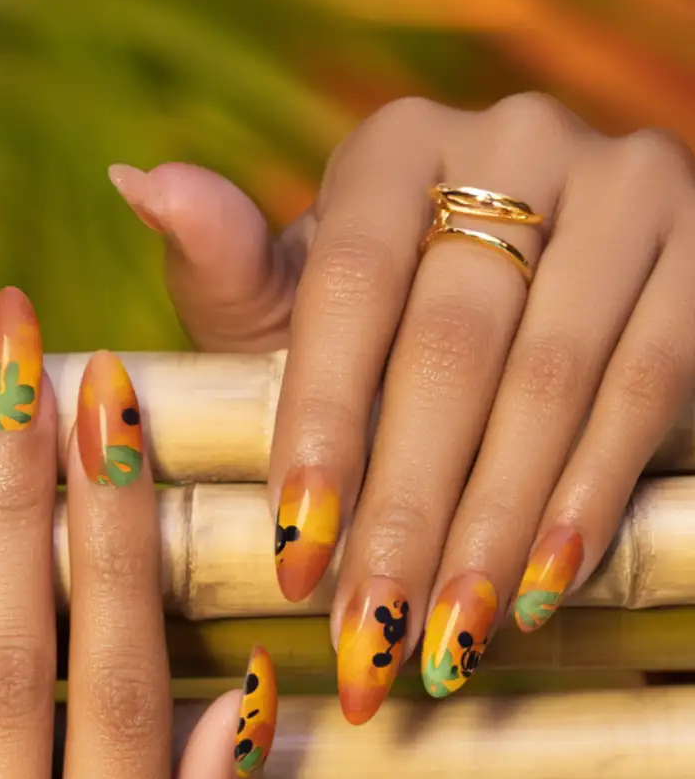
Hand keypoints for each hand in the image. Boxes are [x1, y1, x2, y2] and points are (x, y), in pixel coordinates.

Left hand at [111, 94, 694, 720]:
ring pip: (551, 380)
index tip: (295, 559)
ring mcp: (624, 184)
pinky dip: (589, 498)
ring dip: (493, 528)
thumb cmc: (392, 313)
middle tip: (366, 639)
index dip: (321, 429)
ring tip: (443, 642)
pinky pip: (648, 386)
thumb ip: (227, 264)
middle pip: (450, 349)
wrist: (558, 288)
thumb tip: (135, 181)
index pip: (348, 289)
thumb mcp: (301, 295)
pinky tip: (542, 591)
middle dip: (404, 512)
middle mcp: (516, 136)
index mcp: (397, 147)